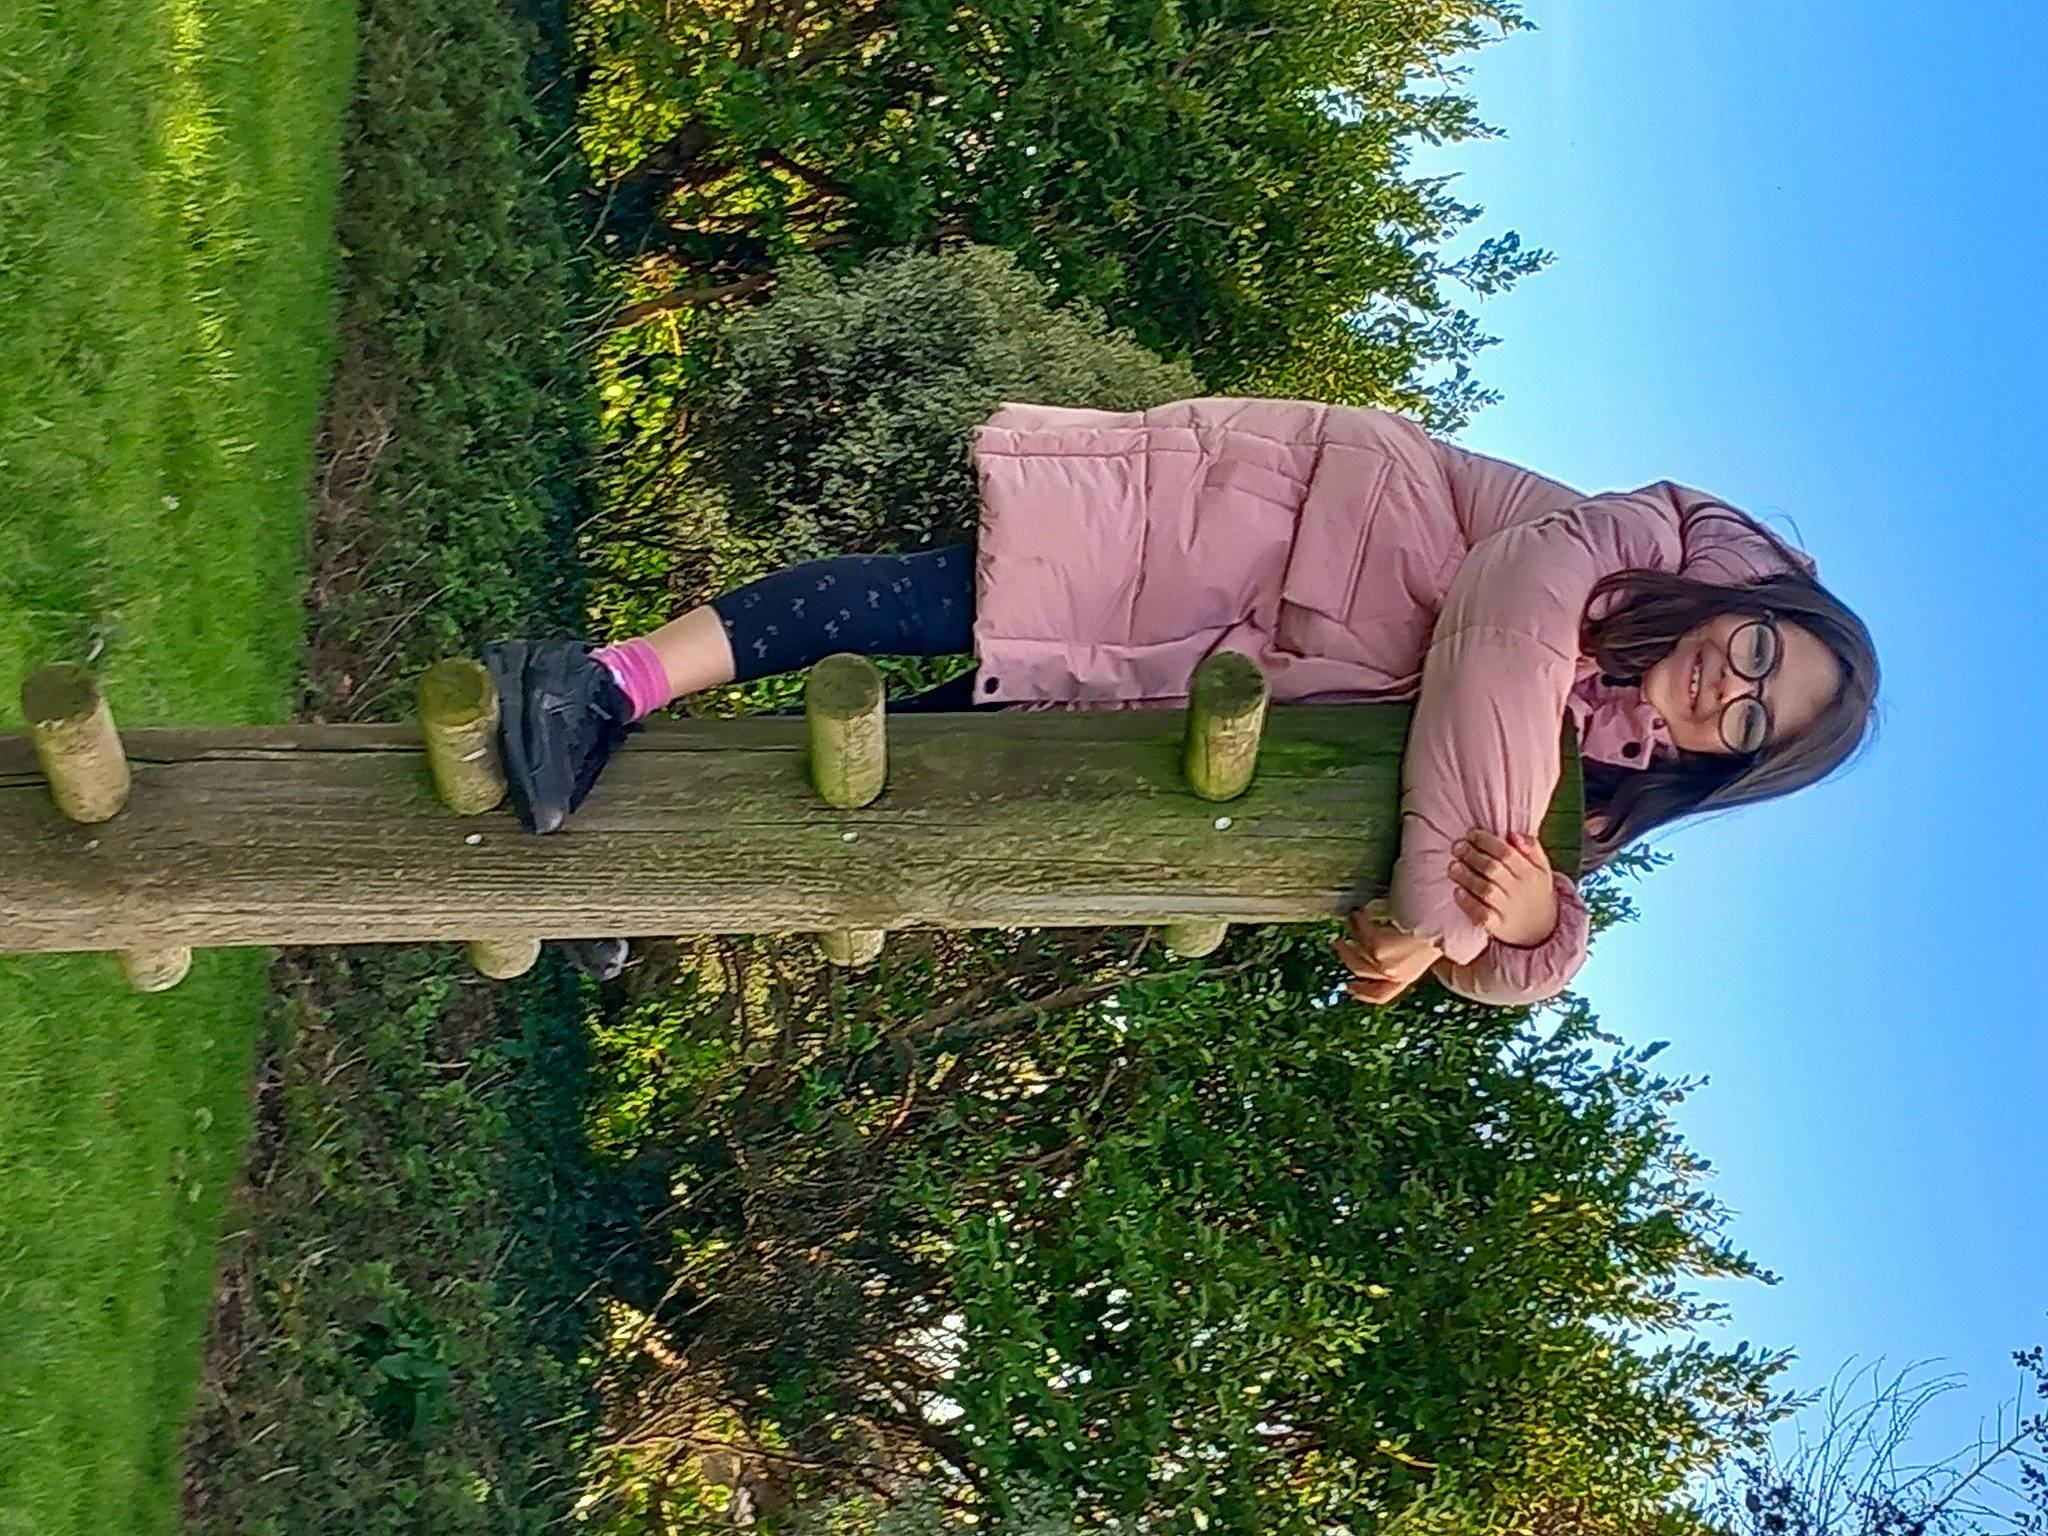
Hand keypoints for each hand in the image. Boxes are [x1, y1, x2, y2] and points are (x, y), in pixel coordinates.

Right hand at [1332, 900, 1441, 1005]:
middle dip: (1347, 957)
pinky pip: (1361, 935)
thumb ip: (1408, 953)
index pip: (1381, 994)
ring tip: (1351, 918)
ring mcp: (1387, 963)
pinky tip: (1358, 913)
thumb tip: (1395, 940)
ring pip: (1359, 953)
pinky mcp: (1380, 949)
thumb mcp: (1423, 948)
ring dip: (1352, 935)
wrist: (1448, 922)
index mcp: (1408, 976)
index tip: (1348, 986)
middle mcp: (1397, 974)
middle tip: (1338, 943)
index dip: (1362, 993)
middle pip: (1363, 972)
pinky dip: (1358, 923)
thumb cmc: (1440, 929)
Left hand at [1448, 829, 1556, 947]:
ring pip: (1486, 891)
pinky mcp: (1498, 926)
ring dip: (1467, 877)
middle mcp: (1520, 891)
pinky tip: (1457, 892)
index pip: (1506, 853)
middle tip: (1457, 846)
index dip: (1486, 841)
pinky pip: (1482, 916)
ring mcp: (1508, 910)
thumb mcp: (1542, 868)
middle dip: (1472, 855)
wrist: (1542, 930)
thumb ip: (1531, 848)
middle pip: (1493, 870)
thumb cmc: (1535, 891)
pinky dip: (1469, 904)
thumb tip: (1513, 834)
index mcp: (1531, 873)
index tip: (1471, 833)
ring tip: (1453, 866)